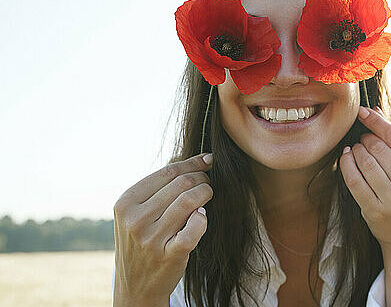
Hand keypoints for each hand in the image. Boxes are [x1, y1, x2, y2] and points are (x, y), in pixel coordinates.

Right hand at [112, 153, 212, 305]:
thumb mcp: (136, 214)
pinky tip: (202, 217)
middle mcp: (136, 219)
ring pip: (191, 200)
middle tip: (209, 182)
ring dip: (206, 193)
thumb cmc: (142, 242)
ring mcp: (152, 238)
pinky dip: (203, 218)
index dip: (193, 163)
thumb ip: (159, 189)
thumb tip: (199, 161)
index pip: (167, 172)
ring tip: (208, 195)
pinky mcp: (169, 254)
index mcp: (126, 203)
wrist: (136, 287)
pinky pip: (196, 226)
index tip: (208, 160)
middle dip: (202, 178)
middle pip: (181, 183)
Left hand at [339, 106, 390, 251]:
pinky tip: (346, 157)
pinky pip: (355, 180)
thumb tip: (375, 111)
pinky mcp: (376, 211)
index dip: (376, 122)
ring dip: (356, 150)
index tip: (362, 111)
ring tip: (355, 149)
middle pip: (379, 149)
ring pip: (366, 162)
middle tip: (362, 138)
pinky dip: (347, 165)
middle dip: (366, 138)